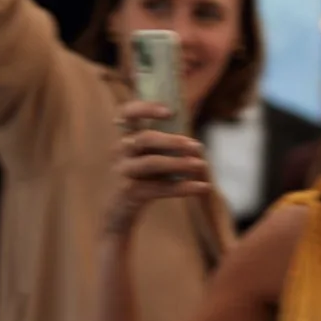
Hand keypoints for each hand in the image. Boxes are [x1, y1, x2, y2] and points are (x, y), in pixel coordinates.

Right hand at [103, 99, 209, 236]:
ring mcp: (123, 172)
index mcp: (124, 137)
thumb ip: (161, 144)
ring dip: (179, 163)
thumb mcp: (143, 156)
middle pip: (145, 139)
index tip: (170, 111)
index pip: (127, 113)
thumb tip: (195, 141)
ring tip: (201, 165)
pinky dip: (184, 187)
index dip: (146, 108)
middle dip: (173, 141)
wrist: (117, 212)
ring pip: (152, 163)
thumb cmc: (139, 178)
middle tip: (197, 146)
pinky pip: (160, 188)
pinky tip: (203, 187)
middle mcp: (119, 151)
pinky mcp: (131, 192)